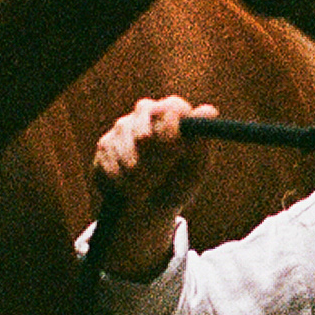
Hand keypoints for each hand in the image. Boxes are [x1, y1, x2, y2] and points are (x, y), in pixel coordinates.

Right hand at [90, 97, 216, 277]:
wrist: (147, 208)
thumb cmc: (178, 184)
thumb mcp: (194, 168)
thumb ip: (199, 142)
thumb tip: (209, 110)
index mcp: (174, 115)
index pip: (173, 106)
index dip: (173, 124)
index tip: (176, 146)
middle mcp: (148, 114)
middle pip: (144, 110)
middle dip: (150, 141)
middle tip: (156, 169)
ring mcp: (124, 126)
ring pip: (127, 140)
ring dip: (137, 171)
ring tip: (145, 190)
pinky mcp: (105, 144)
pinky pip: (111, 158)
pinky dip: (121, 179)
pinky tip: (128, 189)